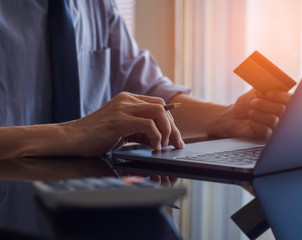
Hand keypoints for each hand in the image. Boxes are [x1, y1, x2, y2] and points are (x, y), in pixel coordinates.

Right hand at [62, 92, 183, 155]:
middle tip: (176, 144)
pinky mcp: (119, 120)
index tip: (175, 137)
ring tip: (164, 145)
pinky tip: (154, 147)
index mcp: (128, 99)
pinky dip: (156, 136)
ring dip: (167, 131)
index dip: (170, 121)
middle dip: (173, 128)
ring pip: (159, 112)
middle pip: (162, 108)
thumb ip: (139, 129)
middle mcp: (127, 100)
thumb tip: (160, 138)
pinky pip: (148, 124)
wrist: (71, 138)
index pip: (159, 104)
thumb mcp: (122, 129)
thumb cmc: (95, 136)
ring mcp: (123, 108)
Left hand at [209, 89, 291, 138]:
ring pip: (274, 120)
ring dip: (258, 114)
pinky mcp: (268, 136)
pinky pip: (267, 131)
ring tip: (250, 112)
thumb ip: (266, 86)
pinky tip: (251, 122)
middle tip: (253, 103)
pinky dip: (256, 124)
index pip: (291, 99)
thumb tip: (272, 80)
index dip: (280, 96)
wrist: (233, 117)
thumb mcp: (256, 91)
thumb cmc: (246, 103)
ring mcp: (276, 126)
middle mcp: (282, 114)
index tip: (267, 94)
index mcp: (282, 101)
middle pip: (282, 110)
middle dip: (265, 105)